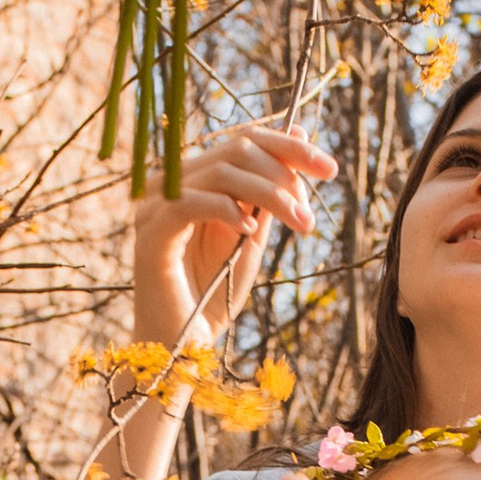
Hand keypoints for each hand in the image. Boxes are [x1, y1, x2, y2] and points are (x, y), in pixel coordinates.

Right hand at [134, 117, 333, 351]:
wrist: (181, 347)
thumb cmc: (214, 293)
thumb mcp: (253, 234)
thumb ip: (270, 190)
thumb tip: (300, 132)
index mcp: (194, 179)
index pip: (243, 141)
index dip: (288, 146)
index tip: (329, 168)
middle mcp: (170, 184)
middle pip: (235, 149)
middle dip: (285, 173)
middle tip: (310, 211)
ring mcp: (155, 207)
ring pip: (219, 173)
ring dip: (269, 195)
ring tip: (299, 223)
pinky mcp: (150, 234)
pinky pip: (189, 203)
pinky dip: (227, 210)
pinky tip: (251, 230)